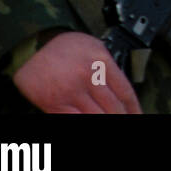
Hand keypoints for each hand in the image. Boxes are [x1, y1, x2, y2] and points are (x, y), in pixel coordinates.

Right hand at [12, 31, 141, 113]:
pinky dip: (85, 122)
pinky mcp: (55, 104)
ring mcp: (72, 92)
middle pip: (113, 107)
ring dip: (106, 121)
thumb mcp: (94, 47)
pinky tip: (90, 122)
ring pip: (97, 116)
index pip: (125, 91)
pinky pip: (75, 119)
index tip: (137, 114)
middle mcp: (89, 77)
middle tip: (128, 120)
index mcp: (102, 62)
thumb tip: (120, 88)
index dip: (134, 108)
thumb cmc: (64, 47)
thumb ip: (109, 66)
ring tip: (112, 122)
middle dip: (122, 117)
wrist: (32, 47)